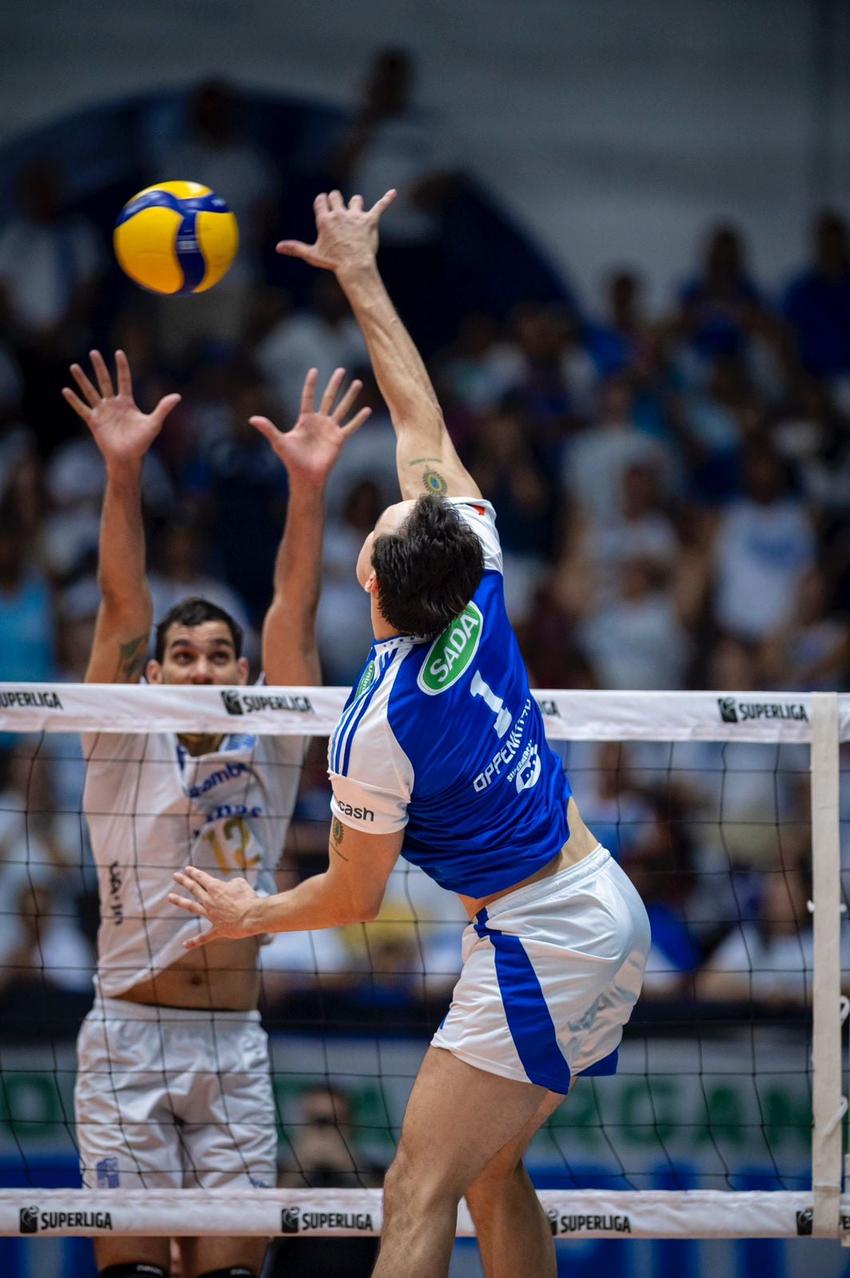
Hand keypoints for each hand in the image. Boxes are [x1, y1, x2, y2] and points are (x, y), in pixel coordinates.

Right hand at [62, 350, 180, 466]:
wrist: (128, 458)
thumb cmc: (142, 442)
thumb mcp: (154, 423)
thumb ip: (163, 408)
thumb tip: (178, 396)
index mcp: (127, 402)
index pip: (124, 380)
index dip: (122, 367)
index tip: (118, 352)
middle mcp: (113, 404)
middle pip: (105, 381)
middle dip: (99, 367)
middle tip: (94, 352)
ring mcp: (102, 412)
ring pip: (91, 391)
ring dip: (82, 379)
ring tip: (74, 366)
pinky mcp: (94, 422)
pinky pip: (82, 408)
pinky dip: (74, 400)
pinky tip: (65, 390)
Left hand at [168, 866, 260, 949]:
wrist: (252, 916)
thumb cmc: (248, 897)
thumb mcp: (240, 883)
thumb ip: (231, 884)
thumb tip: (227, 888)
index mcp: (216, 888)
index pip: (202, 878)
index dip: (194, 872)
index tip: (187, 869)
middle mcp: (209, 900)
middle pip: (194, 888)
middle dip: (184, 881)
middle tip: (175, 876)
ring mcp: (211, 915)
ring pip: (192, 907)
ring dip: (180, 901)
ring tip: (170, 897)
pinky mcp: (217, 929)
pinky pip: (204, 937)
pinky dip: (194, 941)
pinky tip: (184, 944)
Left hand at [248, 367, 369, 486]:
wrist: (306, 476)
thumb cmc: (292, 460)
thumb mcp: (279, 442)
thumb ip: (268, 429)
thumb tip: (252, 419)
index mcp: (305, 420)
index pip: (308, 397)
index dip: (310, 384)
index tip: (314, 370)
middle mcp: (319, 422)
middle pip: (329, 398)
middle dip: (335, 384)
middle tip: (341, 370)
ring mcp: (330, 429)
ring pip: (342, 408)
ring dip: (350, 396)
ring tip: (358, 383)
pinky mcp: (339, 439)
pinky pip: (351, 427)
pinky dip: (359, 419)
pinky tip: (367, 410)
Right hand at [276, 189, 396, 272]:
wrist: (354, 266)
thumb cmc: (332, 262)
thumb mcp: (312, 255)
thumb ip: (296, 248)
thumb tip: (278, 247)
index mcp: (325, 219)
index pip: (321, 200)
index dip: (322, 202)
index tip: (324, 207)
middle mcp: (340, 213)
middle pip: (336, 196)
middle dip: (336, 201)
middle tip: (338, 210)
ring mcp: (356, 216)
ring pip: (355, 200)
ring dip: (355, 204)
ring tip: (356, 213)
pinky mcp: (371, 220)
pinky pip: (380, 206)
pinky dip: (386, 199)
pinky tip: (393, 193)